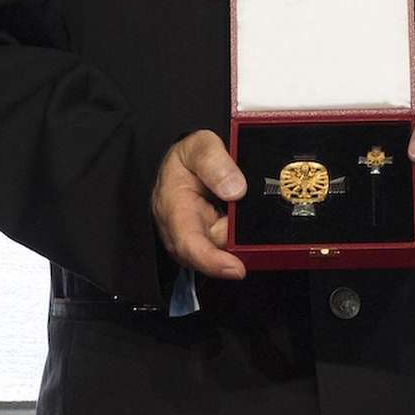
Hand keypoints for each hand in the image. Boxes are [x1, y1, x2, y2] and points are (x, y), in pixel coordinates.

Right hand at [152, 130, 248, 280]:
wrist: (182, 166)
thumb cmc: (188, 158)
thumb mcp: (199, 146)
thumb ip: (214, 162)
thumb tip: (236, 190)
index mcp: (173, 210)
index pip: (189, 245)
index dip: (213, 261)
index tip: (237, 268)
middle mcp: (181, 236)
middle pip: (214, 252)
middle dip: (235, 238)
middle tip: (240, 210)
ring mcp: (195, 245)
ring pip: (225, 252)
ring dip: (238, 235)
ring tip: (233, 207)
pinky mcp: (208, 248)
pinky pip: (230, 250)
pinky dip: (239, 237)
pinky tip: (236, 218)